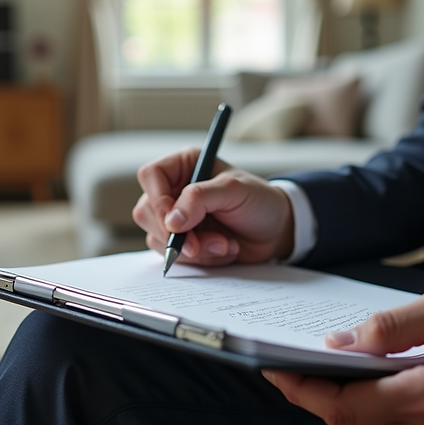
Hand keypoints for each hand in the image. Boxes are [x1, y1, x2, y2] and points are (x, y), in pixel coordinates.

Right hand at [132, 147, 294, 265]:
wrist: (276, 231)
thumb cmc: (259, 201)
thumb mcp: (234, 191)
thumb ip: (200, 199)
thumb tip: (171, 221)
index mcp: (184, 166)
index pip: (151, 176)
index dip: (157, 200)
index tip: (175, 224)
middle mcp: (174, 190)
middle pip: (147, 211)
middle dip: (176, 234)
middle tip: (201, 243)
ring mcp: (176, 218)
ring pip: (157, 238)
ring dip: (193, 249)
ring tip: (224, 244)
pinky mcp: (182, 241)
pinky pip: (174, 255)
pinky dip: (201, 258)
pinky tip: (223, 250)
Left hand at [263, 289, 423, 424]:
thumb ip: (393, 325)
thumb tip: (342, 341)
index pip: (343, 405)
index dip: (301, 388)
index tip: (272, 366)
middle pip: (347, 421)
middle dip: (311, 392)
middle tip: (285, 362)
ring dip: (339, 401)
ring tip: (317, 368)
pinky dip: (368, 408)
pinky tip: (360, 382)